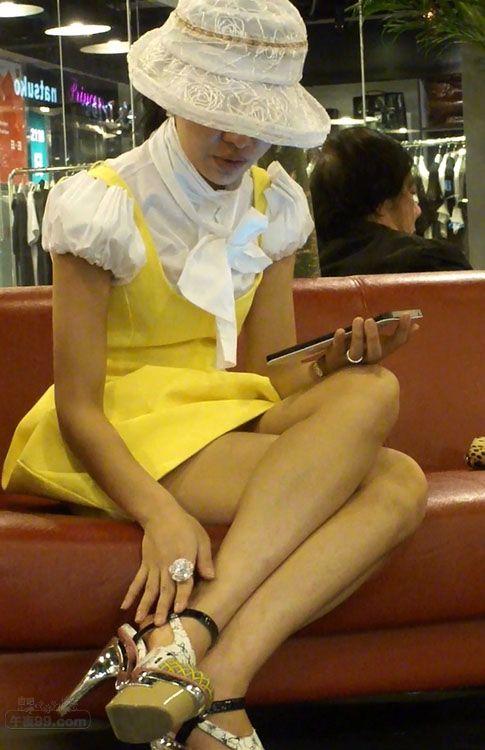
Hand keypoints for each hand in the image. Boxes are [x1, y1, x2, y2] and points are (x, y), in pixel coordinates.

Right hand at [120, 498, 214, 626]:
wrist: (161, 513)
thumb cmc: (185, 526)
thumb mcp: (201, 539)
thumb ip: (205, 559)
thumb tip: (212, 577)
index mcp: (183, 560)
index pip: (183, 581)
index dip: (182, 596)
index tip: (178, 610)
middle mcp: (167, 566)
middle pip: (165, 589)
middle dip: (162, 607)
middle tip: (159, 624)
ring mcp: (154, 566)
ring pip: (150, 588)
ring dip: (145, 604)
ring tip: (140, 620)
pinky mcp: (145, 564)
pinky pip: (137, 580)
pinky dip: (131, 593)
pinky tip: (124, 606)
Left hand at [319, 314, 418, 374]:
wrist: (332, 370)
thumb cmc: (358, 353)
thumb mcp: (375, 344)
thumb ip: (393, 336)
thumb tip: (415, 325)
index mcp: (380, 352)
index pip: (396, 343)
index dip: (403, 330)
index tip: (406, 315)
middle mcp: (367, 359)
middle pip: (375, 352)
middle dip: (374, 337)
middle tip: (370, 320)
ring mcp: (351, 360)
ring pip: (356, 352)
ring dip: (358, 336)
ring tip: (357, 320)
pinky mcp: (335, 359)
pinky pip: (338, 350)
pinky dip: (339, 341)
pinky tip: (341, 331)